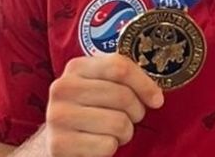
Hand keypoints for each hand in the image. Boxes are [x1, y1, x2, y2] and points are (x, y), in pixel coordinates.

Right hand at [42, 54, 163, 156]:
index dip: (145, 84)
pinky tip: (98, 144)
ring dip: (125, 132)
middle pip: (122, 96)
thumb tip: (155, 96)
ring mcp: (58, 116)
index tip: (156, 100)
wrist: (59, 140)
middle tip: (129, 119)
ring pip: (118, 123)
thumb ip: (124, 79)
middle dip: (136, 112)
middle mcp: (63, 88)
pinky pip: (107, 145)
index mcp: (76, 68)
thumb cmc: (90, 110)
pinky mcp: (59, 144)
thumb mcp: (102, 86)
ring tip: (113, 132)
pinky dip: (110, 148)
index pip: (120, 67)